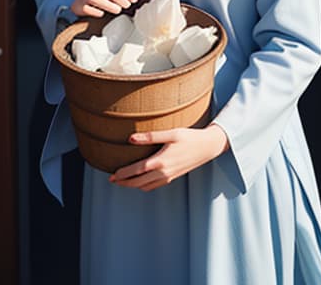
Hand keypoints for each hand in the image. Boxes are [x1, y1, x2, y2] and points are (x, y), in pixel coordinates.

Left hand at [109, 124, 228, 191]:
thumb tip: (131, 138)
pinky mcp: (173, 177)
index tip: (112, 176)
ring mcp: (168, 177)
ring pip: (146, 186)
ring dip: (134, 185)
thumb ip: (150, 136)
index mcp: (161, 161)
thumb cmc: (189, 137)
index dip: (123, 174)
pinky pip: (154, 186)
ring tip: (124, 181)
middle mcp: (163, 172)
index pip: (136, 171)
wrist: (207, 147)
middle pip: (138, 183)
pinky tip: (141, 180)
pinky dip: (144, 186)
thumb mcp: (171, 133)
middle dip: (125, 183)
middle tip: (113, 181)